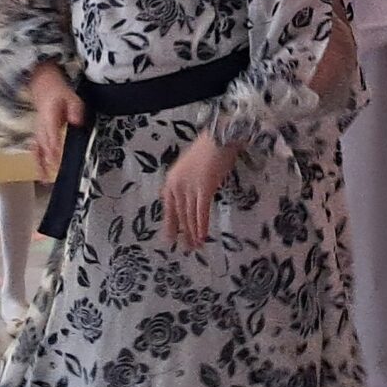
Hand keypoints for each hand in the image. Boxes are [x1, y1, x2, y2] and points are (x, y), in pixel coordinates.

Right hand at [27, 66, 84, 177]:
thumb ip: (75, 109)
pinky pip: (36, 151)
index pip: (52, 135)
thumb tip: (77, 121)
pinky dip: (38, 163)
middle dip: (51, 161)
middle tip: (58, 173)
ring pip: (38, 151)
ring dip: (41, 165)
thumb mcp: (71, 96)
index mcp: (49, 117)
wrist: (43, 86)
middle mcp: (42, 127)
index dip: (55, 147)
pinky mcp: (38, 136)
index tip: (59, 158)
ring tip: (46, 179)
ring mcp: (38, 132)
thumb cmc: (57, 93)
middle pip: (45, 146)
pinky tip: (42, 175)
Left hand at [161, 133, 238, 250]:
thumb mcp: (189, 167)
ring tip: (197, 245)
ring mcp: (190, 187)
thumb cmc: (207, 150)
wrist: (218, 138)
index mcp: (171, 180)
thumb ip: (186, 183)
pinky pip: (201, 211)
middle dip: (184, 232)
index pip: (168, 207)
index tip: (170, 238)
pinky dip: (202, 225)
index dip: (170, 224)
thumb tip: (190, 198)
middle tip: (187, 248)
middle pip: (180, 214)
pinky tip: (203, 236)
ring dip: (194, 232)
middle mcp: (177, 185)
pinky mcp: (204, 189)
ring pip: (190, 215)